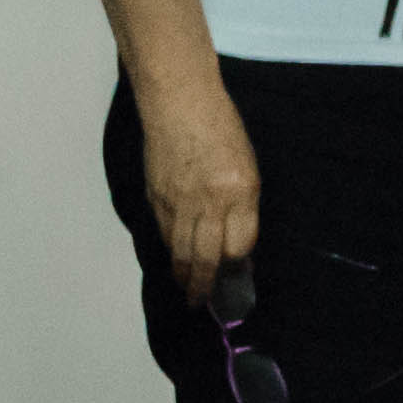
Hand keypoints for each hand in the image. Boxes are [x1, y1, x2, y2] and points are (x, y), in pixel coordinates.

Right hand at [139, 82, 261, 304]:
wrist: (179, 100)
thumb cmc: (220, 126)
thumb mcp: (247, 165)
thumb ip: (243, 206)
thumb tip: (238, 242)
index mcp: (239, 191)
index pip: (239, 246)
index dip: (238, 267)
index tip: (238, 277)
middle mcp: (208, 201)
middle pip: (207, 257)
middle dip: (206, 286)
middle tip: (204, 302)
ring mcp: (178, 200)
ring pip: (180, 251)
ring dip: (185, 275)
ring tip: (188, 291)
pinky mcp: (156, 196)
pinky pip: (164, 232)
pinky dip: (170, 249)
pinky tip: (174, 258)